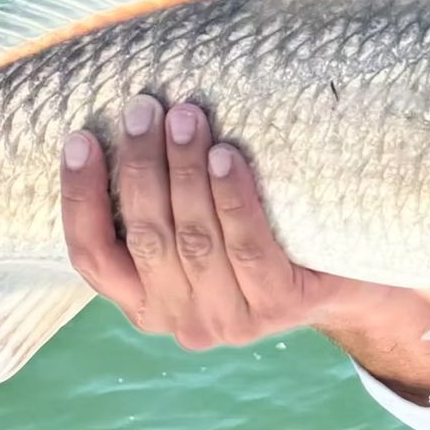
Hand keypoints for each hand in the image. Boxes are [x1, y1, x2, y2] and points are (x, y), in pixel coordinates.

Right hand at [59, 95, 371, 349]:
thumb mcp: (199, 231)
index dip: (80, 198)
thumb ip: (161, 206)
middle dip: (140, 166)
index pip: (93, 256)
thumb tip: (125, 123)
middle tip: (144, 108)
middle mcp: (180, 321)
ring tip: (185, 117)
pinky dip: (232, 199)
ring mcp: (229, 320)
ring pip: (194, 239)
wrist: (350, 284)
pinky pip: (247, 246)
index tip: (79, 138)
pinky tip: (227, 156)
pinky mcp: (277, 306)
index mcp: (145, 304)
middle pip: (147, 237)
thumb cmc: (260, 240)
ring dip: (184, 171)